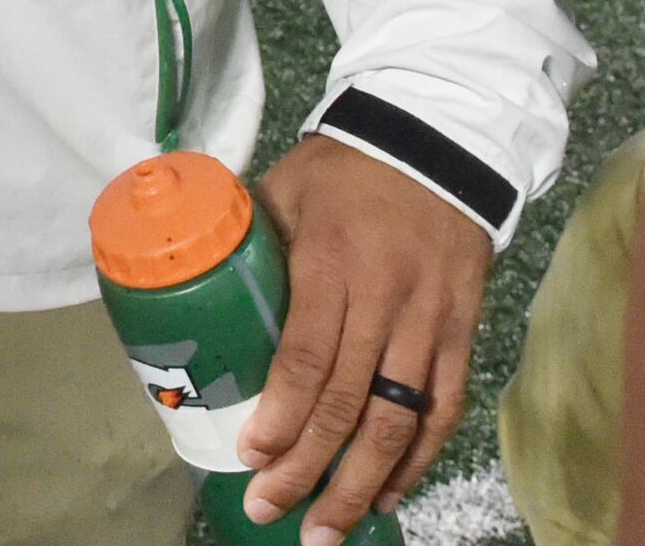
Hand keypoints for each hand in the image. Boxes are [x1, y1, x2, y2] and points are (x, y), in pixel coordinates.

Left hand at [238, 134, 492, 540]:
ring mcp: (430, 319)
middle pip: (349, 402)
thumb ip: (247, 236)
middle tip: (272, 510)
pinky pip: (443, 407)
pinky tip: (389, 490)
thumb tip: (183, 273)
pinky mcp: (462, 330)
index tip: (252, 457)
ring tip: (328, 528)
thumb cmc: (345, 168)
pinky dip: (419, 457)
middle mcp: (386, 297)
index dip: (282, 416)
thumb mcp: (285, 187)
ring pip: (399, 419)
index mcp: (334, 260)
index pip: (308, 355)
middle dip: (308, 467)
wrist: (438, 138)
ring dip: (363, 482)